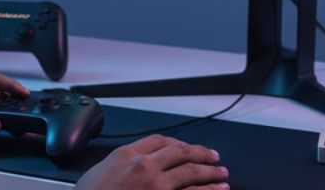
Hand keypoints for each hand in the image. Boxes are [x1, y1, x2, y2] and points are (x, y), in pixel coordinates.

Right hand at [75, 135, 228, 189]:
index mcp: (128, 155)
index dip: (178, 143)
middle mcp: (145, 167)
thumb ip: (121, 163)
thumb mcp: (102, 170)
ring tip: (222, 174)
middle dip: (201, 154)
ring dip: (211, 172)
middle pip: (181, 152)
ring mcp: (157, 186)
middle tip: (214, 157)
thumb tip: (132, 164)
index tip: (186, 148)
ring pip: (191, 173)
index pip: (160, 141)